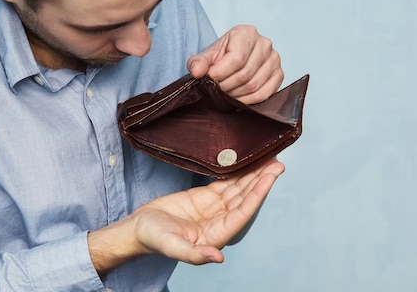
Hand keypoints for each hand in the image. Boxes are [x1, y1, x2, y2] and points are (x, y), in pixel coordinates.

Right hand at [132, 159, 284, 264]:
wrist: (138, 229)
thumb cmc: (153, 240)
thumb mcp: (172, 246)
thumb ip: (194, 255)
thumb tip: (217, 258)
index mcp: (216, 235)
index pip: (244, 211)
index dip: (258, 193)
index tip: (271, 176)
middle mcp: (220, 221)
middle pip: (246, 198)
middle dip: (261, 180)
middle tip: (277, 162)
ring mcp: (213, 208)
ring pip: (238, 189)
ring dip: (253, 175)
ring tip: (269, 159)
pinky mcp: (204, 197)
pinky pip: (225, 183)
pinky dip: (237, 173)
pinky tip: (247, 163)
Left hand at [187, 25, 283, 103]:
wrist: (235, 57)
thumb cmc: (222, 55)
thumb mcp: (207, 55)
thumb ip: (199, 62)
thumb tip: (196, 71)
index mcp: (246, 33)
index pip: (237, 58)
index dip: (221, 73)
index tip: (209, 79)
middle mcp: (264, 44)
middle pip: (245, 74)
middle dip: (226, 86)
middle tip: (215, 90)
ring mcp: (274, 59)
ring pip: (254, 85)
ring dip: (236, 95)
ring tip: (224, 94)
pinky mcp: (279, 74)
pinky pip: (265, 94)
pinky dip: (248, 101)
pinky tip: (237, 98)